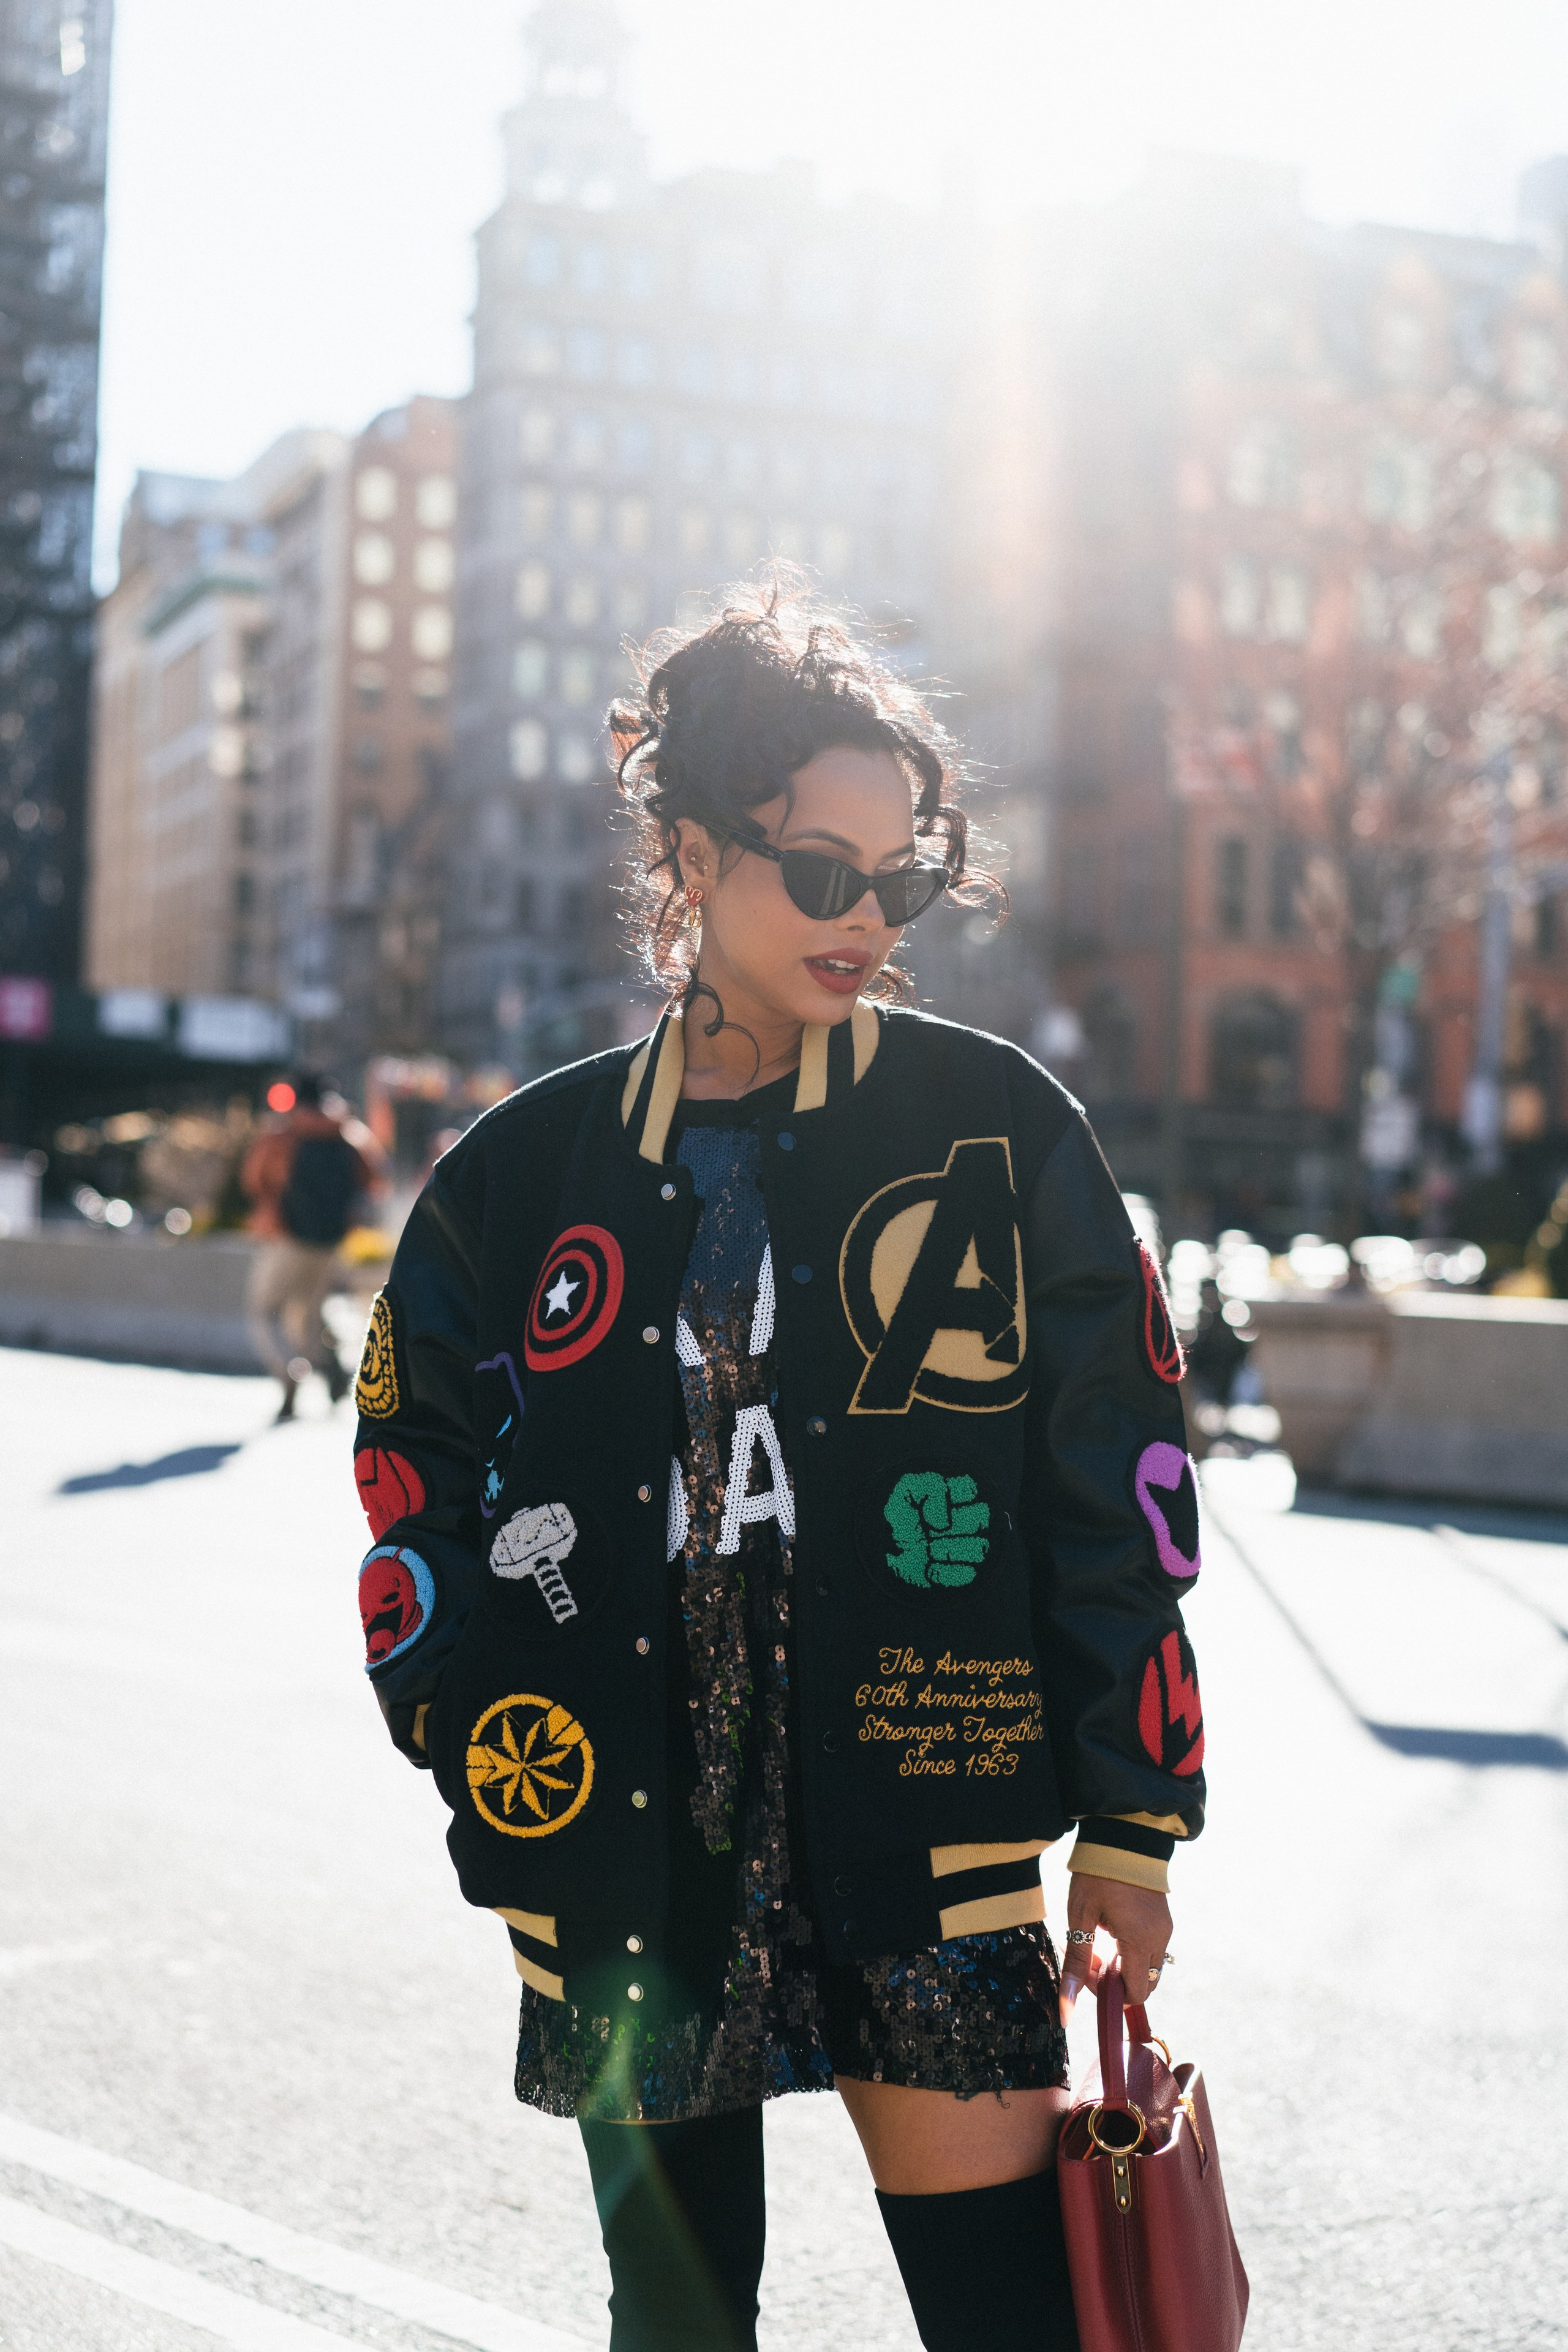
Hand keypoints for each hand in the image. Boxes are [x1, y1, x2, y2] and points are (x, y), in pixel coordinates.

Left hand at [1059, 1874, 1171, 2018]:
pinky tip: (1110, 1931)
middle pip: (1143, 1985)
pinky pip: (1151, 1951)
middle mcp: (1159, 1939)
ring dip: (1122, 1967)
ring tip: (1096, 1940)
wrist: (1123, 1836)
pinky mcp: (1164, 1921)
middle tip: (1088, 1956)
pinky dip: (1131, 1952)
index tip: (1086, 1969)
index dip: (1108, 1992)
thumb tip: (1065, 2011)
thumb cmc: (1097, 1874)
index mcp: (1140, 1941)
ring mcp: (1165, 1930)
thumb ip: (1075, 1963)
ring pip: (1147, 1970)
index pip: (1134, 1994)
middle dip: (1114, 1981)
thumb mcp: (1080, 1915)